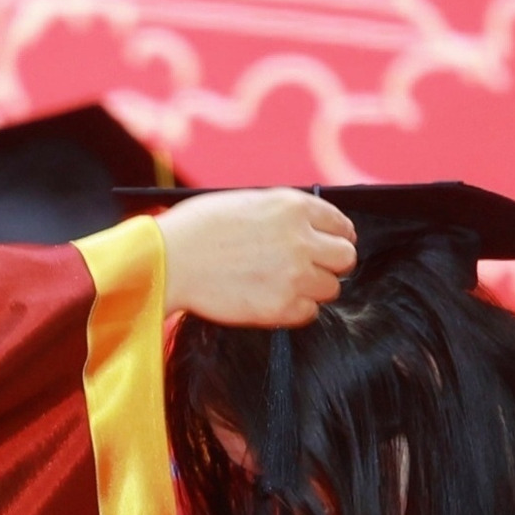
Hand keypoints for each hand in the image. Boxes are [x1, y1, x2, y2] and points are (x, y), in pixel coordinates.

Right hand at [159, 189, 355, 327]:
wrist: (168, 261)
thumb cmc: (197, 228)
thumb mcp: (248, 202)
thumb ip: (284, 213)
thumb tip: (309, 228)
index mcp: (293, 207)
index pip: (341, 225)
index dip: (335, 236)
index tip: (327, 245)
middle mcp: (301, 239)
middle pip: (346, 258)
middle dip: (331, 263)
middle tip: (310, 268)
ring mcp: (294, 275)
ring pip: (331, 288)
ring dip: (312, 288)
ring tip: (283, 284)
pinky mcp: (281, 307)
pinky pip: (309, 313)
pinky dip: (295, 309)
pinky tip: (271, 298)